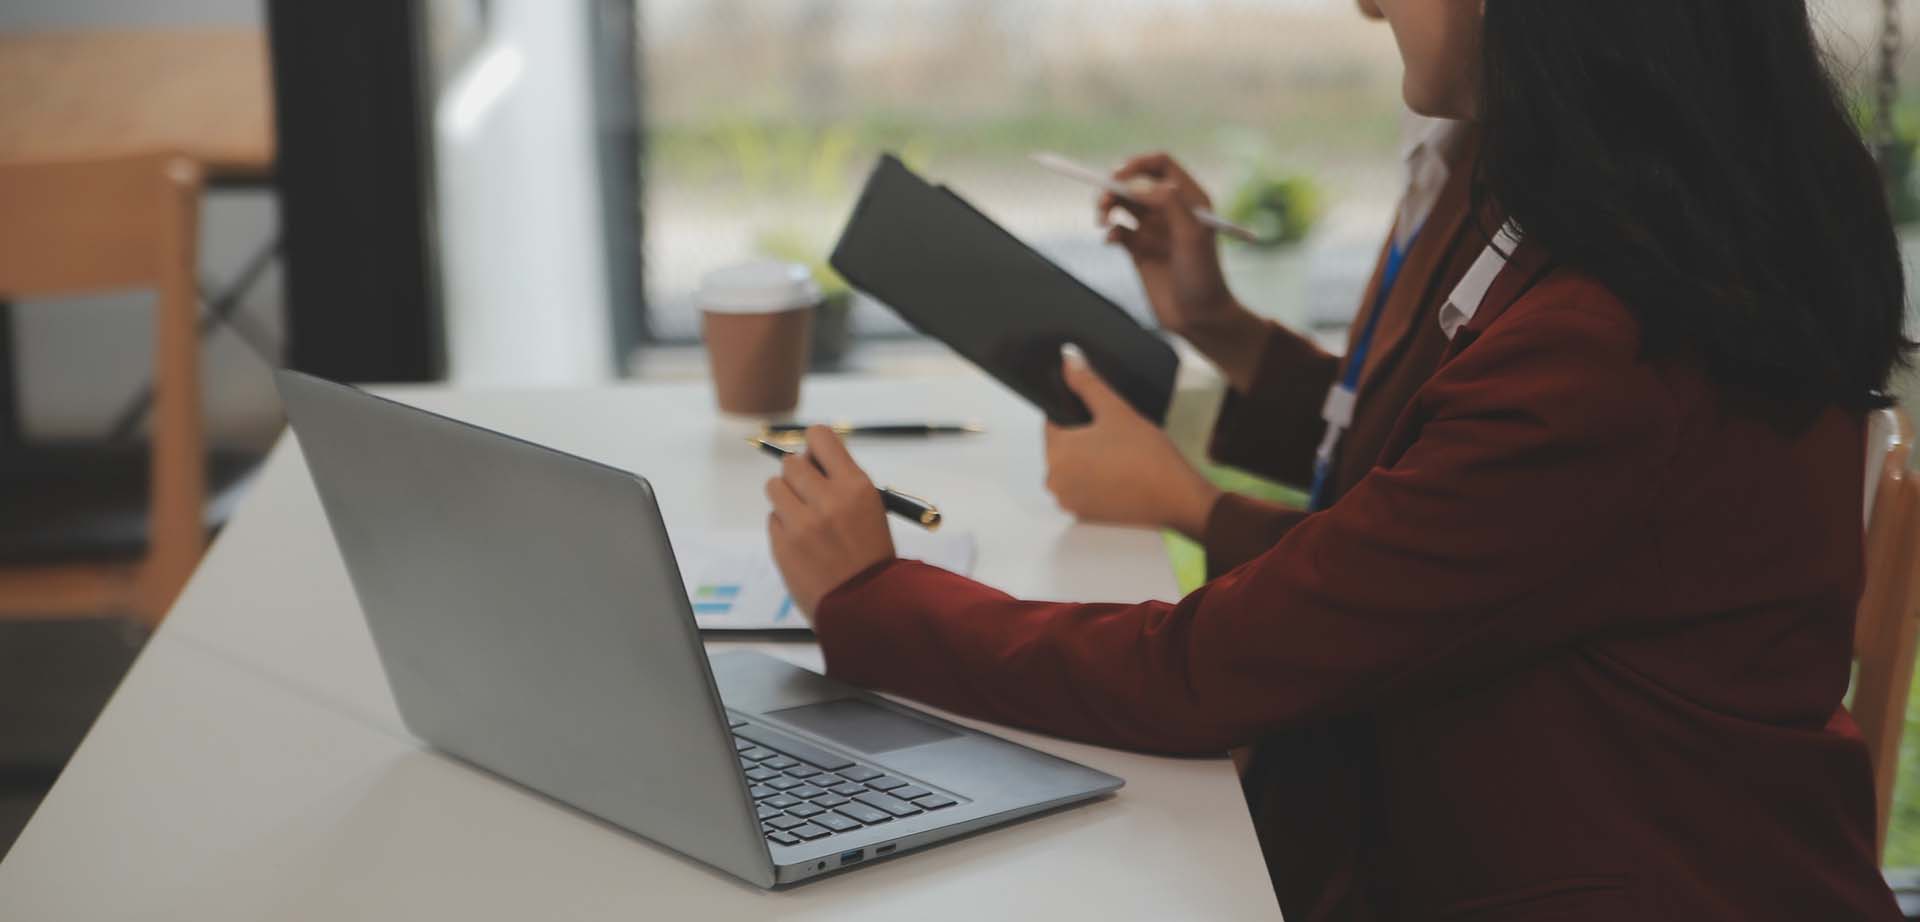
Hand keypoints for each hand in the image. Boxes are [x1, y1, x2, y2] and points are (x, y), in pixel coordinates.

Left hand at [765, 427, 896, 617]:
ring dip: (786, 497)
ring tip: (804, 517)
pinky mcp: (783, 545)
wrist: (866, 604)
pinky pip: (773, 519)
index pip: (819, 437)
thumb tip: (808, 456)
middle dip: (798, 474)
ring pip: (774, 486)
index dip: (814, 445)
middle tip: (809, 492)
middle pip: (791, 462)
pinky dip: (784, 526)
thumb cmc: (870, 554)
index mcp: (855, 486)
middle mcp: (827, 500)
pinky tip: (803, 542)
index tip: (816, 457)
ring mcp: (801, 524)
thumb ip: (840, 480)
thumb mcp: (870, 507)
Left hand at [1044, 353, 1221, 538]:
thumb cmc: (1147, 456)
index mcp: (1056, 453)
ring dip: (1088, 459)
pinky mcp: (1085, 514)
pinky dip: (1095, 479)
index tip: (1097, 417)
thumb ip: (1088, 383)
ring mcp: (1069, 500)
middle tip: (1114, 435)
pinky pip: (1082, 487)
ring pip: (1072, 467)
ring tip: (1119, 454)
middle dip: (1082, 437)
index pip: (1052, 422)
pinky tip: (1119, 472)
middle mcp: (1055, 481)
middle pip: (1062, 447)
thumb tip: (1069, 358)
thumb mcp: (1116, 410)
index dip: (1075, 414)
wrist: (1176, 497)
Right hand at [1101, 152, 1265, 387]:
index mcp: (1189, 199)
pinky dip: (1109, 231)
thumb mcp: (1191, 235)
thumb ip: (1169, 204)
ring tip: (1101, 221)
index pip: (1159, 165)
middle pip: (1134, 182)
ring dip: (1107, 206)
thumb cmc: (1203, 276)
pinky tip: (1110, 241)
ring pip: (1122, 204)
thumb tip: (1140, 184)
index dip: (1136, 164)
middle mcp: (1170, 209)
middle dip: (1114, 187)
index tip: (1116, 176)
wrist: (1198, 317)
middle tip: (1102, 202)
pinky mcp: (1139, 250)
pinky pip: (1117, 230)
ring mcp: (1153, 229)